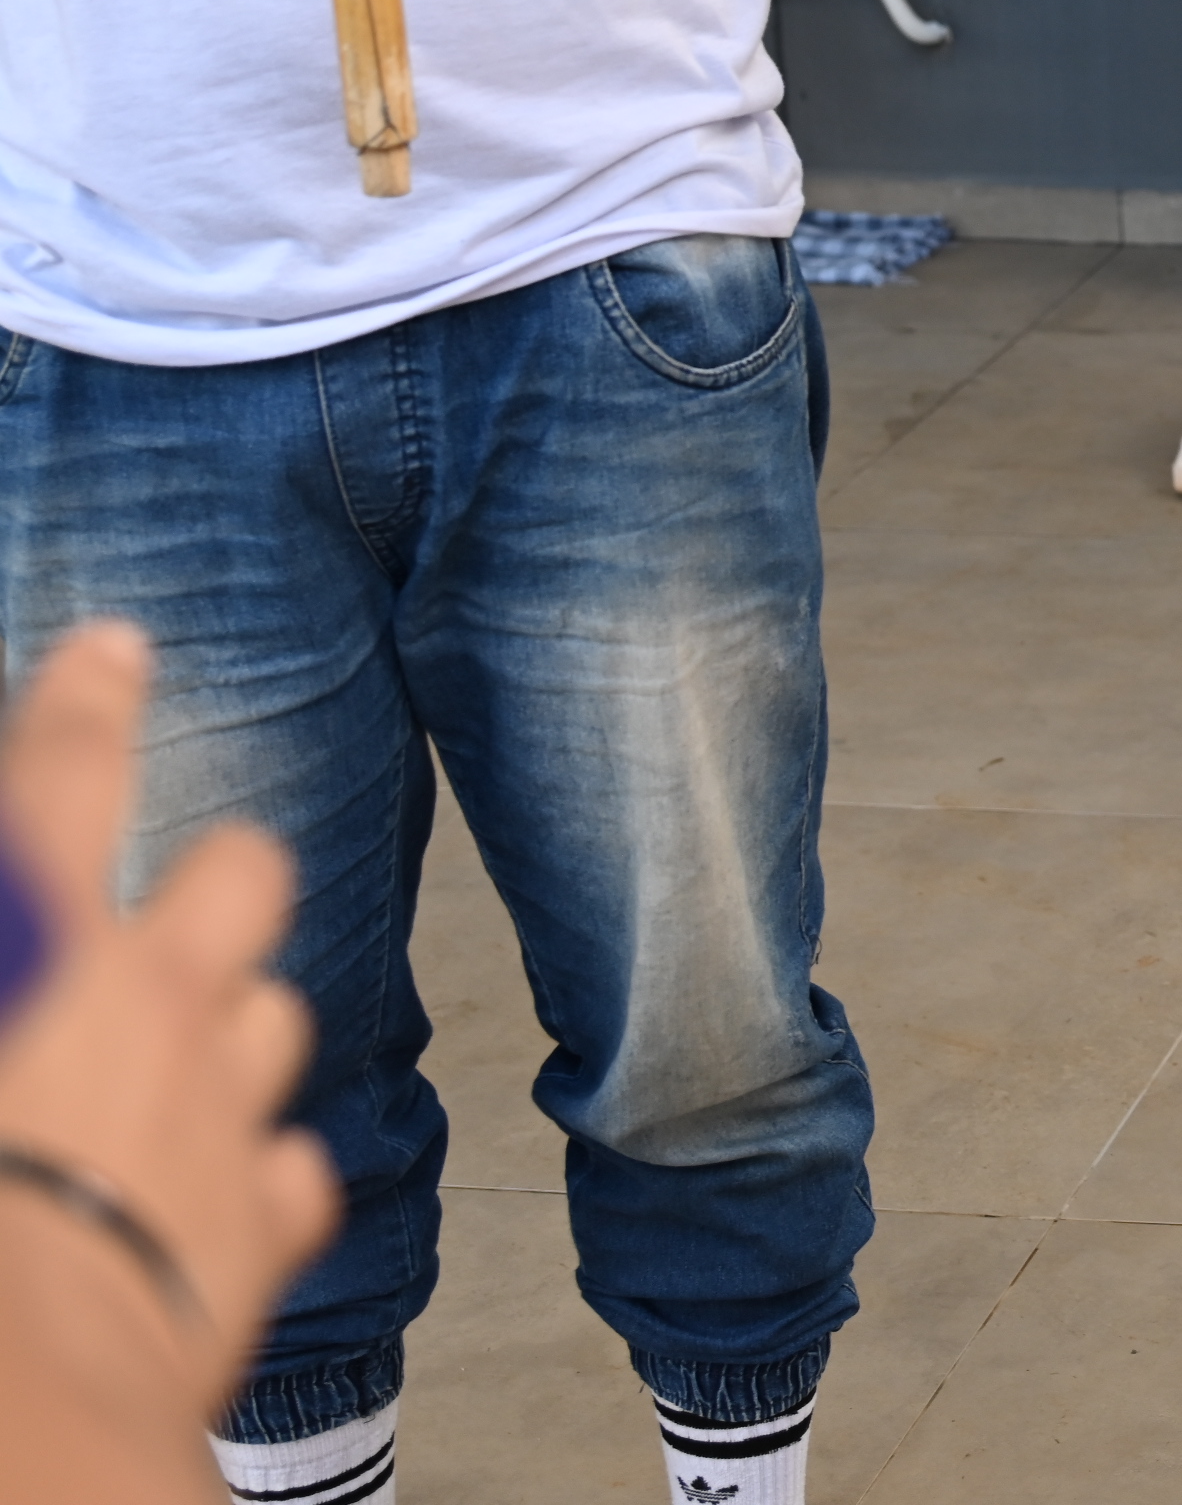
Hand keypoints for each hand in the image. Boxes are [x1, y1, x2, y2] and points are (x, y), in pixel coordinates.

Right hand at [0, 625, 336, 1412]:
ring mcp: (226, 1108)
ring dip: (230, 1040)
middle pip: (243, 874)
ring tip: (162, 1088)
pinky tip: (199, 1214)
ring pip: (275, 1021)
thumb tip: (21, 954)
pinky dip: (250, 1185)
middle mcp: (152, 997)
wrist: (11, 1397)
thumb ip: (8, 943)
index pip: (61, 773)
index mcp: (32, 939)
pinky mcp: (266, 1224)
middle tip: (173, 920)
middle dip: (219, 883)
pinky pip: (285, 1174)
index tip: (117, 652)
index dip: (87, 703)